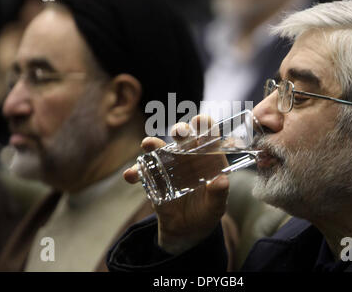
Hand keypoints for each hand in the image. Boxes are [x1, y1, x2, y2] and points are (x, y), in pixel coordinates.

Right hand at [123, 115, 229, 254]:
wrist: (186, 229)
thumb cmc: (206, 211)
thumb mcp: (215, 206)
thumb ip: (218, 194)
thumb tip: (221, 181)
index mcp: (207, 157)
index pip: (208, 134)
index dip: (204, 124)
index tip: (199, 121)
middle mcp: (188, 156)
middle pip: (183, 136)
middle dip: (180, 130)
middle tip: (178, 133)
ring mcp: (169, 165)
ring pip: (160, 148)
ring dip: (153, 143)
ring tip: (147, 144)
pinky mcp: (154, 178)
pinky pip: (142, 171)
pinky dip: (136, 171)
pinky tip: (130, 175)